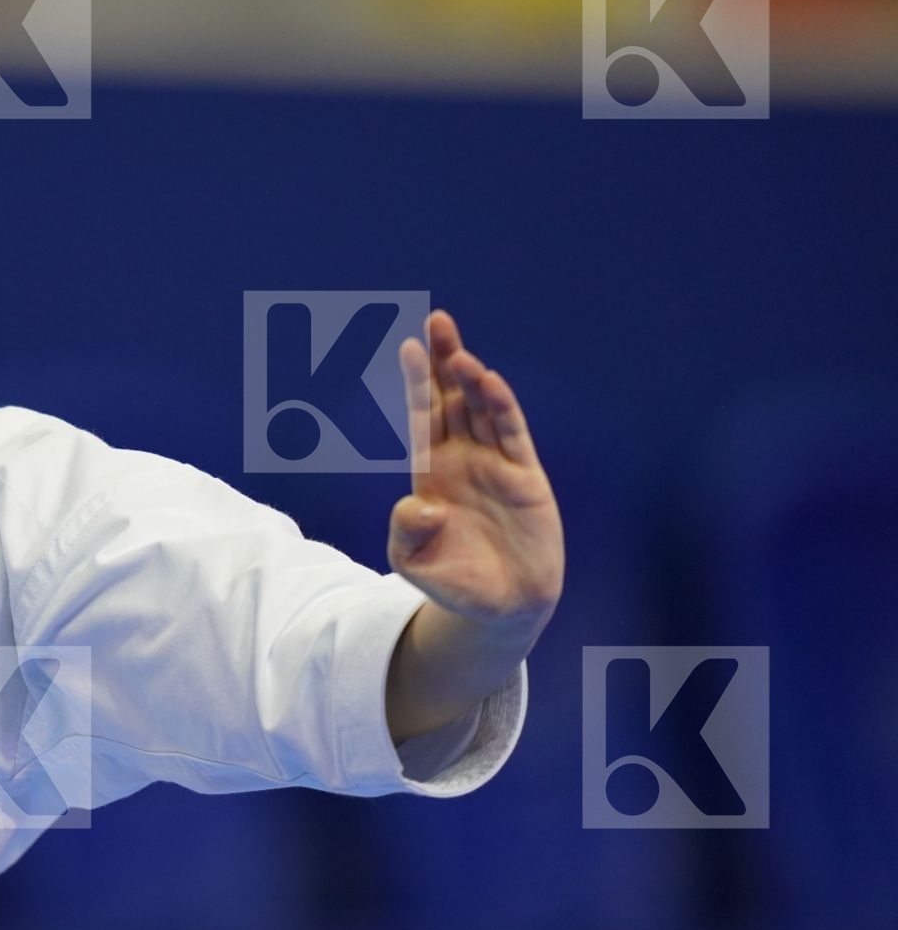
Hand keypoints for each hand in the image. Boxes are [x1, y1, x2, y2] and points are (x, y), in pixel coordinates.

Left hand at [387, 310, 564, 633]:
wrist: (498, 608)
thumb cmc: (452, 580)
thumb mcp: (410, 560)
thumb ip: (404, 530)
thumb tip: (423, 503)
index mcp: (431, 472)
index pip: (422, 417)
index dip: (415, 383)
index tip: (406, 346)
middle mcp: (463, 460)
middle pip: (452, 400)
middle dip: (443, 362)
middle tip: (436, 321)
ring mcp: (495, 466)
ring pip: (483, 410)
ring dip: (471, 380)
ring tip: (458, 354)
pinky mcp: (526, 479)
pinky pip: (513, 436)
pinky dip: (502, 408)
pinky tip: (491, 383)